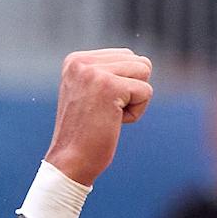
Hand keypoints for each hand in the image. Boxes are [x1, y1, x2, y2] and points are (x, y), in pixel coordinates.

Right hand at [44, 48, 153, 185]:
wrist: (70, 161)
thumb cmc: (86, 134)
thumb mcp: (91, 94)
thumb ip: (110, 73)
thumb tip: (146, 63)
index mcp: (76, 60)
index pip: (126, 56)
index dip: (124, 86)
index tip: (98, 105)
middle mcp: (82, 61)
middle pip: (138, 63)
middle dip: (132, 91)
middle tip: (105, 113)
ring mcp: (95, 72)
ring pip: (144, 74)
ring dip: (134, 101)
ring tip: (109, 116)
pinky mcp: (110, 87)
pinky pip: (146, 92)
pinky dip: (136, 113)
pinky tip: (113, 123)